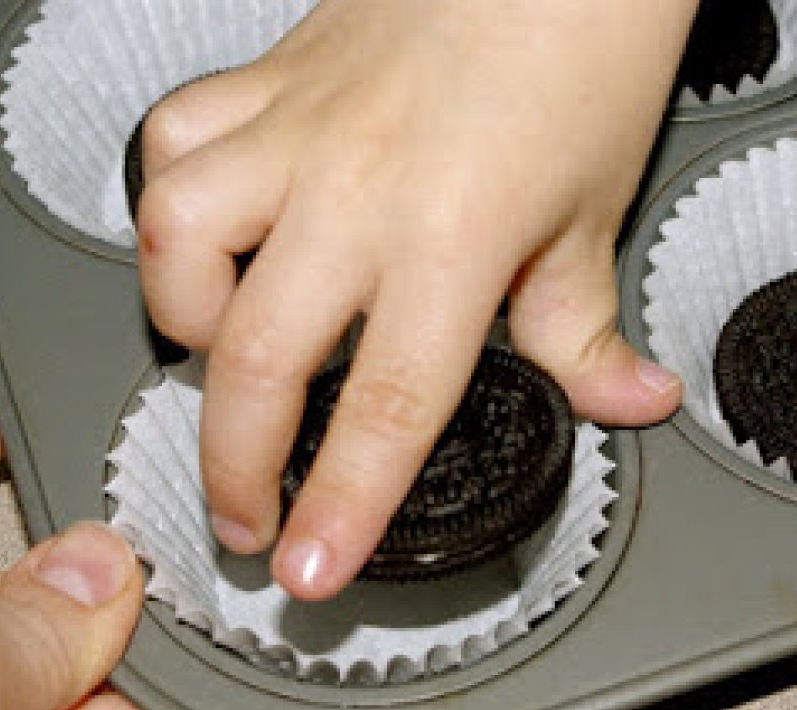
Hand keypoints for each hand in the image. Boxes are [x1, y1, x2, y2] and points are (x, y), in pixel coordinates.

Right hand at [135, 0, 693, 599]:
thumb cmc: (586, 49)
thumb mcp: (597, 213)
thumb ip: (586, 328)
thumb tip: (624, 401)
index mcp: (456, 237)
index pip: (385, 407)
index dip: (339, 507)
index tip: (307, 570)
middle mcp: (359, 189)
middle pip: (256, 357)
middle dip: (234, 468)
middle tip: (246, 521)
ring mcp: (299, 129)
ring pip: (179, 239)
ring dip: (184, 321)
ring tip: (220, 355)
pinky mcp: (267, 79)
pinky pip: (175, 138)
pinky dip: (172, 201)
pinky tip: (211, 233)